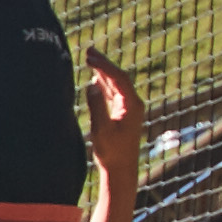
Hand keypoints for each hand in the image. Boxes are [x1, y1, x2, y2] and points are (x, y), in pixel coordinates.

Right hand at [84, 54, 144, 188]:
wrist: (121, 170)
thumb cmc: (112, 152)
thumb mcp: (102, 130)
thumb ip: (97, 107)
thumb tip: (92, 86)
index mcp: (132, 105)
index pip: (118, 78)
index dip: (104, 66)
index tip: (89, 58)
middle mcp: (133, 104)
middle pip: (119, 77)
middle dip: (104, 64)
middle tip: (89, 51)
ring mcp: (129, 109)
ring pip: (116, 84)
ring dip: (103, 72)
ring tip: (90, 60)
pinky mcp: (123, 116)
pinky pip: (114, 94)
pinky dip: (104, 85)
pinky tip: (96, 81)